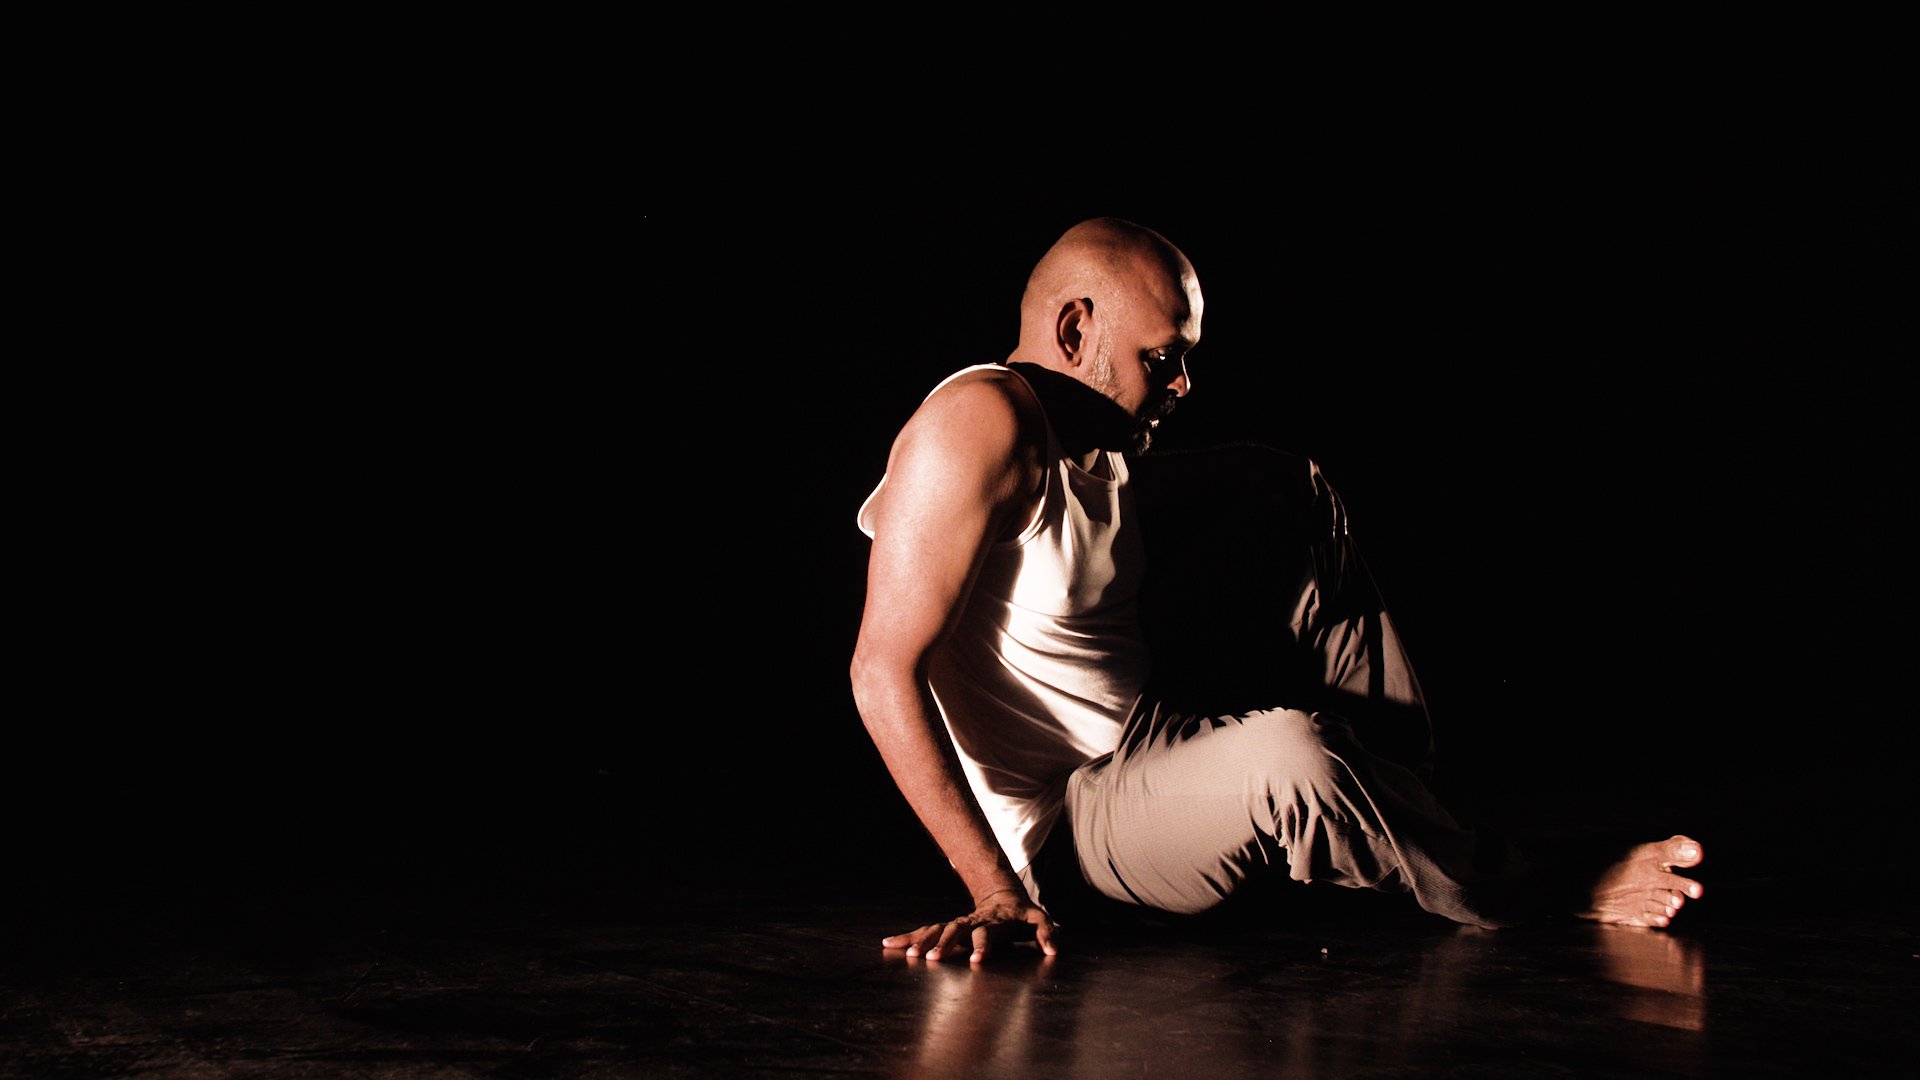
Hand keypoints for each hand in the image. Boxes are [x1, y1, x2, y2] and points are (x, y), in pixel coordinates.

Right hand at [881, 889, 1057, 962]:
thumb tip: (1054, 949)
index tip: (976, 962)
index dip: (982, 947)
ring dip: (921, 942)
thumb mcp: (1039, 919)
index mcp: (992, 922)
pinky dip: (908, 938)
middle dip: (943, 945)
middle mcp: (971, 922)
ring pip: (936, 930)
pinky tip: (889, 944)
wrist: (1002, 896)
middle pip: (954, 931)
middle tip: (931, 960)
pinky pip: (925, 932)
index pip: (986, 934)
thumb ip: (1046, 932)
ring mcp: (957, 924)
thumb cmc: (1021, 914)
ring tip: (908, 955)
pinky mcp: (947, 928)